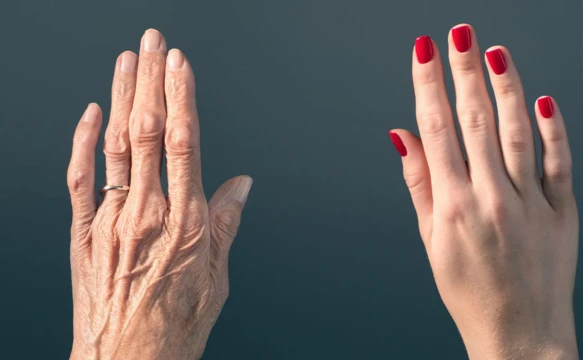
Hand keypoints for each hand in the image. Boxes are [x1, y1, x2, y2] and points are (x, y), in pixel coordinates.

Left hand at [67, 29, 252, 359]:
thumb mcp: (217, 279)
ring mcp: (112, 221)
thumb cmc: (174, 327)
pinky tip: (91, 113)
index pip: (185, 144)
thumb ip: (226, 224)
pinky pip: (80, 179)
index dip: (181, 98)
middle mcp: (148, 214)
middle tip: (154, 43)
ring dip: (121, 98)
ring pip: (115, 146)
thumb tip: (241, 183)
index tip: (181, 65)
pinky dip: (83, 142)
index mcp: (187, 224)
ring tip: (127, 61)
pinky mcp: (84, 233)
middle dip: (151, 82)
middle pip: (148, 133)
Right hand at [389, 24, 577, 358]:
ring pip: (518, 133)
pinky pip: (559, 163)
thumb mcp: (431, 241)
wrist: (520, 335)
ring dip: (506, 88)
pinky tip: (543, 100)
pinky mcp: (563, 213)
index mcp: (453, 207)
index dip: (427, 85)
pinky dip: (554, 130)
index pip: (436, 131)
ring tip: (495, 52)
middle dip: (464, 71)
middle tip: (459, 33)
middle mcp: (491, 200)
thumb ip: (420, 183)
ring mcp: (531, 205)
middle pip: (475, 122)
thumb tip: (402, 136)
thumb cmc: (468, 291)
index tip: (422, 51)